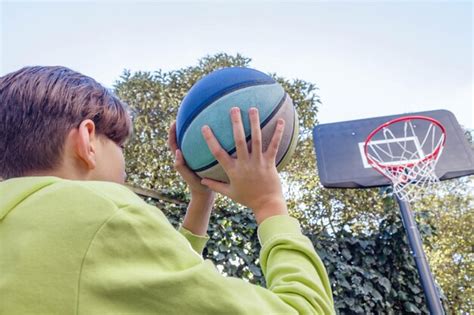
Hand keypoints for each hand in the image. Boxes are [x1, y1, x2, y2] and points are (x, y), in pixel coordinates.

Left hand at [168, 122, 214, 235]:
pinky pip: (201, 146)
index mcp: (181, 159)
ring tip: (200, 119)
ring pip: (191, 141)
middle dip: (181, 126)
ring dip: (192, 130)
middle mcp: (186, 156)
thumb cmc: (197, 185)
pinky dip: (204, 138)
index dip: (171, 132)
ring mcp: (194, 157)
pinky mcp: (201, 159)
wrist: (206, 193)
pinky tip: (215, 131)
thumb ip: (181, 167)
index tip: (175, 121)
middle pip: (181, 138)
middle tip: (186, 115)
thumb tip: (177, 152)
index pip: (172, 142)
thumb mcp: (189, 177)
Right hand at [200, 107, 287, 223]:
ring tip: (253, 109)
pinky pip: (274, 145)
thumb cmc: (248, 198)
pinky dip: (277, 133)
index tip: (204, 127)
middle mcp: (245, 164)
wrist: (267, 204)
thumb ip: (215, 185)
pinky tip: (280, 120)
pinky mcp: (270, 162)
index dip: (210, 140)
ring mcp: (258, 162)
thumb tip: (202, 180)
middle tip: (233, 108)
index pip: (218, 153)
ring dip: (254, 123)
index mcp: (233, 170)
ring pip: (255, 140)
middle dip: (235, 124)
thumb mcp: (230, 193)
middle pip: (238, 141)